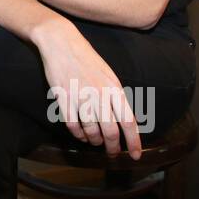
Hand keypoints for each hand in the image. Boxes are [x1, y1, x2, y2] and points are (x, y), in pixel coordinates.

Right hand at [32, 17, 143, 159]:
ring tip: (95, 142)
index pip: (128, 121)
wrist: (62, 43)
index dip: (134, 141)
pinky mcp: (63, 98)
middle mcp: (99, 94)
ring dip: (94, 141)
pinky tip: (81, 135)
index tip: (136, 155)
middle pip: (110, 131)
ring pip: (91, 131)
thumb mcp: (109, 75)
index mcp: (114, 88)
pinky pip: (72, 125)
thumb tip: (126, 121)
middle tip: (113, 154)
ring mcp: (80, 97)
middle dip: (113, 147)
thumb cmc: (87, 59)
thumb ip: (117, 97)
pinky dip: (78, 134)